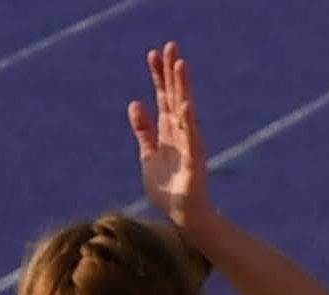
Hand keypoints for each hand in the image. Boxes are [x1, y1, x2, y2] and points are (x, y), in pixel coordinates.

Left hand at [127, 41, 211, 230]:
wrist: (182, 214)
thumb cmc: (167, 187)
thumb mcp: (148, 155)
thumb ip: (143, 130)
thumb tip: (134, 103)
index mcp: (168, 131)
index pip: (163, 97)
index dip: (158, 76)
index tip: (153, 54)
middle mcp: (180, 132)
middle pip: (175, 96)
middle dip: (171, 72)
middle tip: (170, 45)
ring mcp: (188, 144)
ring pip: (185, 110)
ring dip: (183, 88)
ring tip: (181, 65)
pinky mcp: (194, 160)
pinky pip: (191, 139)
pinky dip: (188, 122)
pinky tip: (186, 106)